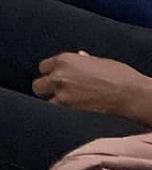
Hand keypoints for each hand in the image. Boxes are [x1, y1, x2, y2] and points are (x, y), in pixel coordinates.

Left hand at [33, 53, 151, 124]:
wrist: (131, 94)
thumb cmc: (120, 77)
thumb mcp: (100, 61)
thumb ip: (83, 60)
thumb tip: (80, 56)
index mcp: (65, 60)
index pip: (43, 67)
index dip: (50, 74)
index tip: (55, 80)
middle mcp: (59, 75)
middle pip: (38, 85)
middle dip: (46, 89)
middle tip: (57, 94)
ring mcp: (62, 93)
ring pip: (45, 101)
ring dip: (53, 103)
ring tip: (65, 106)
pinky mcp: (68, 109)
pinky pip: (55, 113)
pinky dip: (60, 114)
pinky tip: (68, 114)